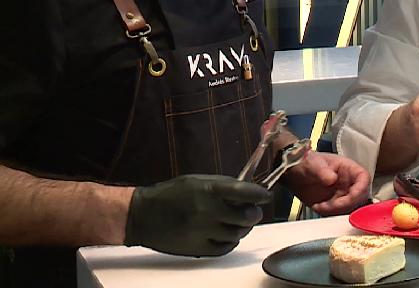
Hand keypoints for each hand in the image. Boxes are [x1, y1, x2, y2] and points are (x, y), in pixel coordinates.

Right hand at [124, 174, 269, 256]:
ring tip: (237, 222)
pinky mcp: (198, 249)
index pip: (246, 192)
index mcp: (209, 190)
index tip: (266, 195)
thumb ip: (223, 186)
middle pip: (247, 216)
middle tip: (252, 211)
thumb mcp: (197, 181)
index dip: (260, 194)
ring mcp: (203, 232)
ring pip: (238, 233)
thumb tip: (248, 191)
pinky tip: (226, 234)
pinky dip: (231, 241)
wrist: (142, 215)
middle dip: (254, 213)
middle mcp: (208, 211)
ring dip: (243, 228)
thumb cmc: (171, 194)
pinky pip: (226, 248)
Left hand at [281, 151, 370, 215]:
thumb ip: (323, 171)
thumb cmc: (307, 163)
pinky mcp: (334, 204)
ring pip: (349, 207)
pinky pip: (337, 213)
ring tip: (320, 205)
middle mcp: (349, 183)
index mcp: (348, 169)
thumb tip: (332, 179)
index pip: (364, 178)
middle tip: (331, 205)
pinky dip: (328, 213)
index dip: (361, 189)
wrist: (294, 173)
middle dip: (346, 203)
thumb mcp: (314, 163)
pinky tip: (318, 206)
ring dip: (336, 210)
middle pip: (360, 197)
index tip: (351, 196)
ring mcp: (342, 195)